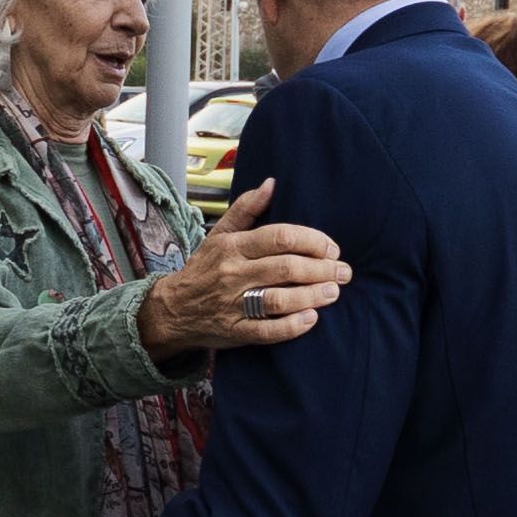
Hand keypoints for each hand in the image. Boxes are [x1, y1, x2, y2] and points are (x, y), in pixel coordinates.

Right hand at [136, 179, 347, 357]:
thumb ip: (246, 209)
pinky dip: (292, 326)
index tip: (331, 248)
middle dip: (321, 269)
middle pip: (285, 268)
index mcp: (233, 246)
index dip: (312, 241)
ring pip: (279, 299)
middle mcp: (233, 273)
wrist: (172, 309)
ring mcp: (233, 305)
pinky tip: (311, 318)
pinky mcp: (235, 332)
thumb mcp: (220, 234)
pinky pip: (267, 330)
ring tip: (333, 292)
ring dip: (312, 295)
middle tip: (343, 272)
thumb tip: (271, 184)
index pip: (280, 237)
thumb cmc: (204, 268)